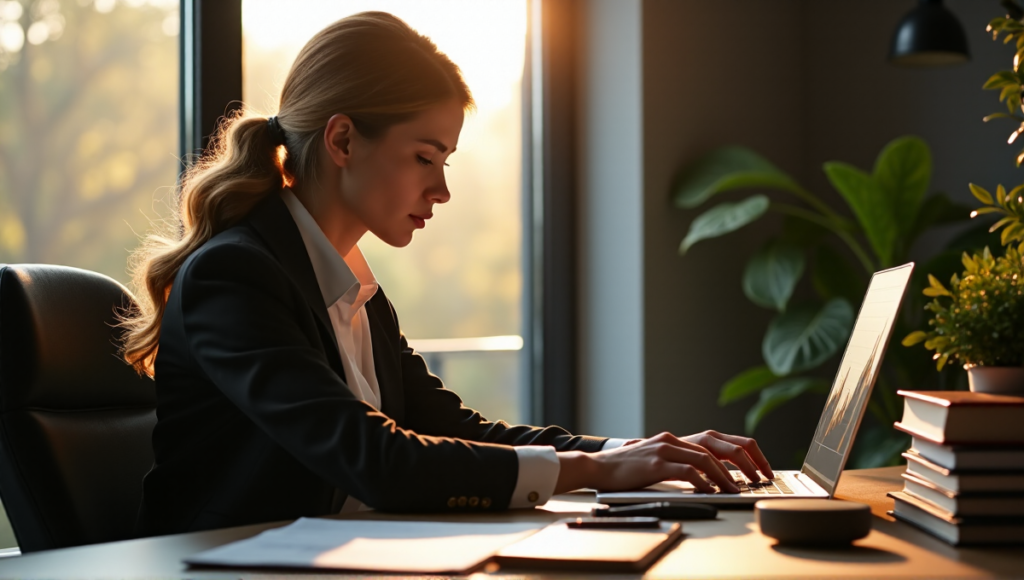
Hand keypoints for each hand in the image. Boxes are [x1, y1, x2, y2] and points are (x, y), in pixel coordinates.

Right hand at [554, 431, 771, 493]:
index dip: (746, 453)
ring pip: (706, 458)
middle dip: (746, 461)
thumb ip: (682, 464)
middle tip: (761, 478)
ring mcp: (666, 449)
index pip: (721, 440)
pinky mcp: (656, 462)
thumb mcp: (660, 462)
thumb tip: (712, 479)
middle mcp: (675, 439)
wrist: (600, 466)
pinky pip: (687, 471)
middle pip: (720, 444)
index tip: (761, 469)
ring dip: (727, 476)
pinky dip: (704, 481)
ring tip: (739, 490)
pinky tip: (712, 492)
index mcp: (679, 439)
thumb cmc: (629, 469)